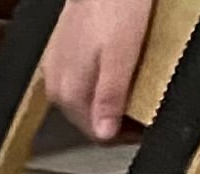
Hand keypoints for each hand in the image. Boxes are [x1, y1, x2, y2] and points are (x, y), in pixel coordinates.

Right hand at [41, 0, 154, 139]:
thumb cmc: (115, 4)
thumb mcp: (122, 55)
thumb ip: (111, 97)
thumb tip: (105, 134)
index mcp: (70, 93)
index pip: (96, 134)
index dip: (123, 135)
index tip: (143, 128)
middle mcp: (57, 86)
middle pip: (89, 118)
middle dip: (115, 119)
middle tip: (141, 112)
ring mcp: (56, 69)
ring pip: (84, 99)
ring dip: (106, 100)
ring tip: (130, 89)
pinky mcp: (61, 53)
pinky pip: (80, 79)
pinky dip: (97, 80)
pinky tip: (113, 67)